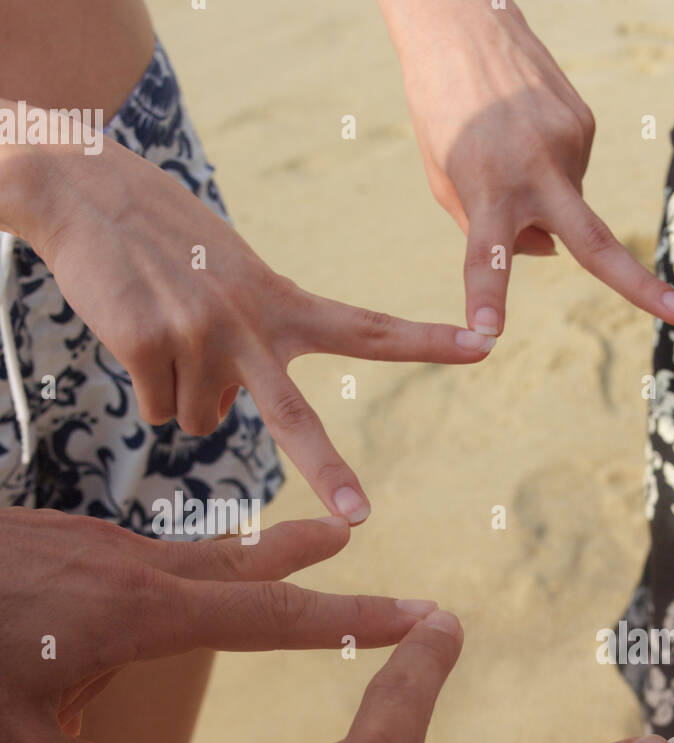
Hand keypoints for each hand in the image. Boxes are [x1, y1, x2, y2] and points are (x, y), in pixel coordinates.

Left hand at [0, 508, 432, 742]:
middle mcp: (124, 569)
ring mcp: (81, 546)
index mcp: (136, 616)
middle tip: (353, 532)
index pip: (272, 616)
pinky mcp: (43, 542)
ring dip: (236, 558)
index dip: (350, 618)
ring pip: (183, 554)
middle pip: (241, 559)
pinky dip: (166, 571)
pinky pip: (128, 556)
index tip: (414, 613)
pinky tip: (142, 591)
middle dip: (303, 552)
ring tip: (269, 553)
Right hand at [13, 137, 492, 520]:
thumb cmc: (168, 240)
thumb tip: (233, 412)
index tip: (485, 346)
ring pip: (201, 423)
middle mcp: (251, 323)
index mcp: (285, 303)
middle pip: (296, 420)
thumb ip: (261, 333)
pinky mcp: (148, 345)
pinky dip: (146, 388)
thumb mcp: (235, 276)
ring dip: (182, 394)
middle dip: (328, 474)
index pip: (371, 329)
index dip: (430, 340)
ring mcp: (199, 336)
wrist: (83, 190)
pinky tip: (135, 335)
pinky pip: (159, 410)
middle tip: (362, 517)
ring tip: (165, 332)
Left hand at [380, 0, 673, 335]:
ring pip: (570, 201)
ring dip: (546, 195)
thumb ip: (491, 230)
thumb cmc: (443, 110)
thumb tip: (554, 253)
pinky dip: (553, 166)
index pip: (487, 255)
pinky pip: (573, 169)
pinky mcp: (585, 123)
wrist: (462, 23)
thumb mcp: (447, 178)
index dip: (488, 296)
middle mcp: (536, 169)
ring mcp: (569, 144)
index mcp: (486, 187)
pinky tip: (529, 132)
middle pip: (595, 241)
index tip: (486, 334)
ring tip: (509, 148)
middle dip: (639, 285)